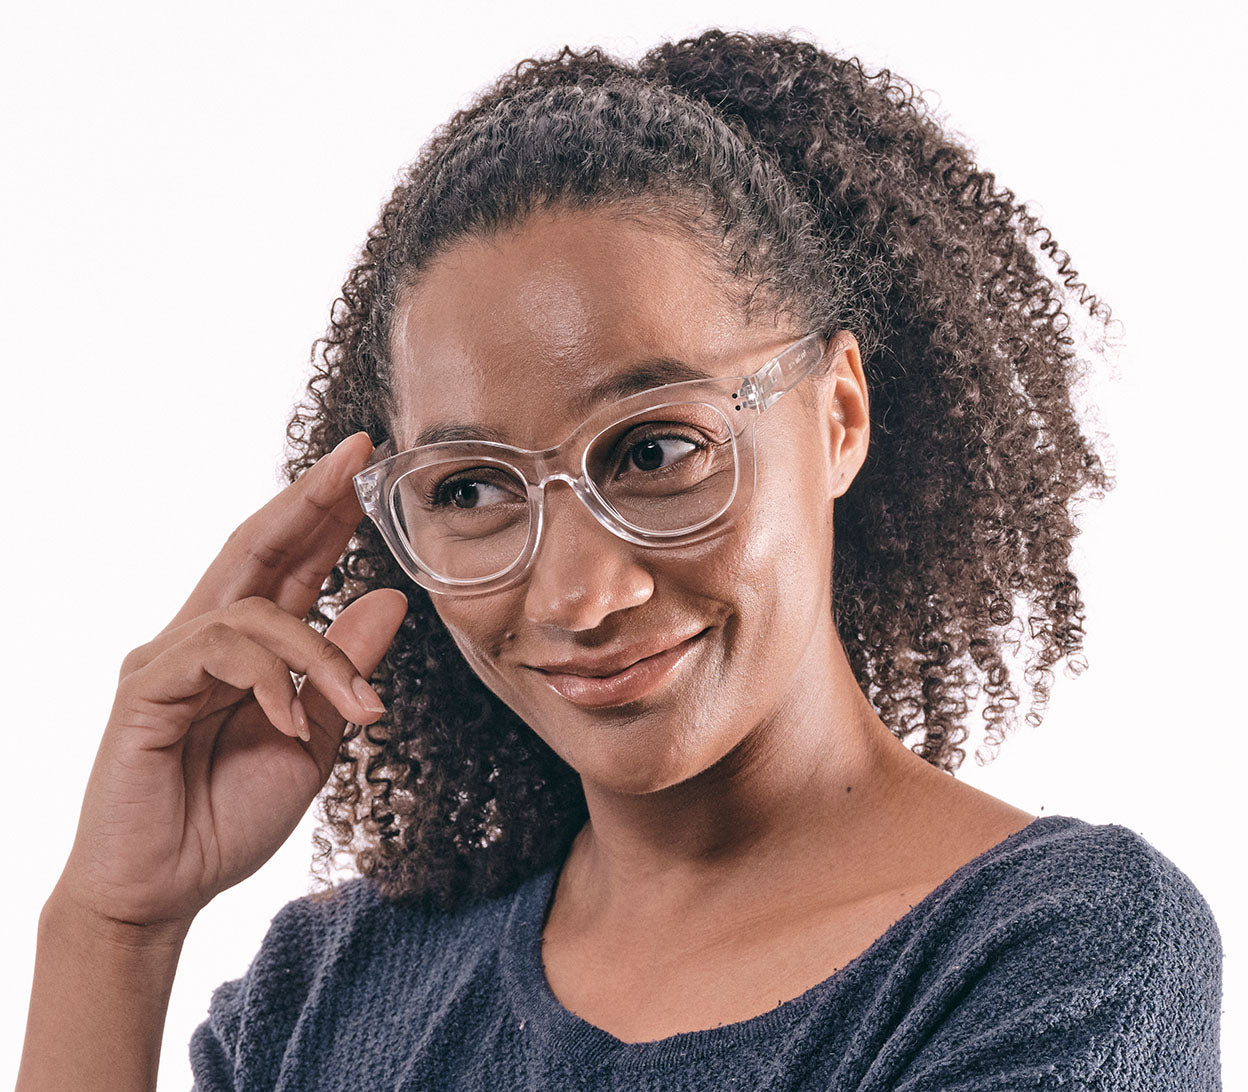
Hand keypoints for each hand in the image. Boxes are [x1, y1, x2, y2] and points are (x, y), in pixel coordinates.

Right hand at [52, 432, 406, 930]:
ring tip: (354, 706)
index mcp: (246, 647)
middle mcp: (203, 638)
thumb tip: (390, 598)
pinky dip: (269, 680)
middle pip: (257, 546)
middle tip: (358, 457)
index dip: (327, 514)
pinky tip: (291, 722)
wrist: (165, 890)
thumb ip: (344, 670)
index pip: (289, 563)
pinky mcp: (146, 690)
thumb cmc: (230, 815)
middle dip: (310, 499)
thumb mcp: (315, 737)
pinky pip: (219, 654)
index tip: (370, 469)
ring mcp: (169, 659)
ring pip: (254, 609)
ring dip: (320, 653)